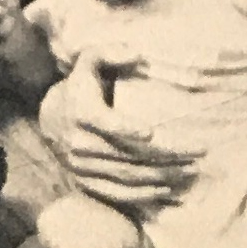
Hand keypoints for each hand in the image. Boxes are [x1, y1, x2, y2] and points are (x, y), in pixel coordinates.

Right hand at [38, 48, 200, 211]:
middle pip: (127, 154)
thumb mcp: (88, 62)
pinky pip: (117, 194)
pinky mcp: (86, 183)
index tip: (153, 132)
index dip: (128, 129)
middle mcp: (80, 143)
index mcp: (83, 113)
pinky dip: (142, 195)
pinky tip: (166, 189)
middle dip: (166, 156)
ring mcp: (82, 167)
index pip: (108, 124)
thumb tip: (136, 54)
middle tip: (196, 154)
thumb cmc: (80, 87)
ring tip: (190, 171)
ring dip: (161, 176)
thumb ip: (108, 52)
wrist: (50, 119)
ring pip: (126, 176)